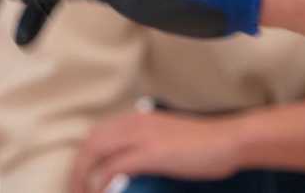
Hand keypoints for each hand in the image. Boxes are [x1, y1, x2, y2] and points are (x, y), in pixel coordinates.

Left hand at [69, 111, 242, 192]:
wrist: (228, 140)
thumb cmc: (203, 144)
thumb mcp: (166, 139)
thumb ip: (145, 147)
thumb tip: (128, 169)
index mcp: (136, 119)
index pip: (96, 135)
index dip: (83, 159)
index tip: (81, 180)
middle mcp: (134, 122)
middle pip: (90, 143)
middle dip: (77, 170)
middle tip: (76, 191)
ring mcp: (141, 136)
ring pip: (95, 152)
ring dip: (83, 177)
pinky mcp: (150, 152)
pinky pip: (113, 167)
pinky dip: (102, 181)